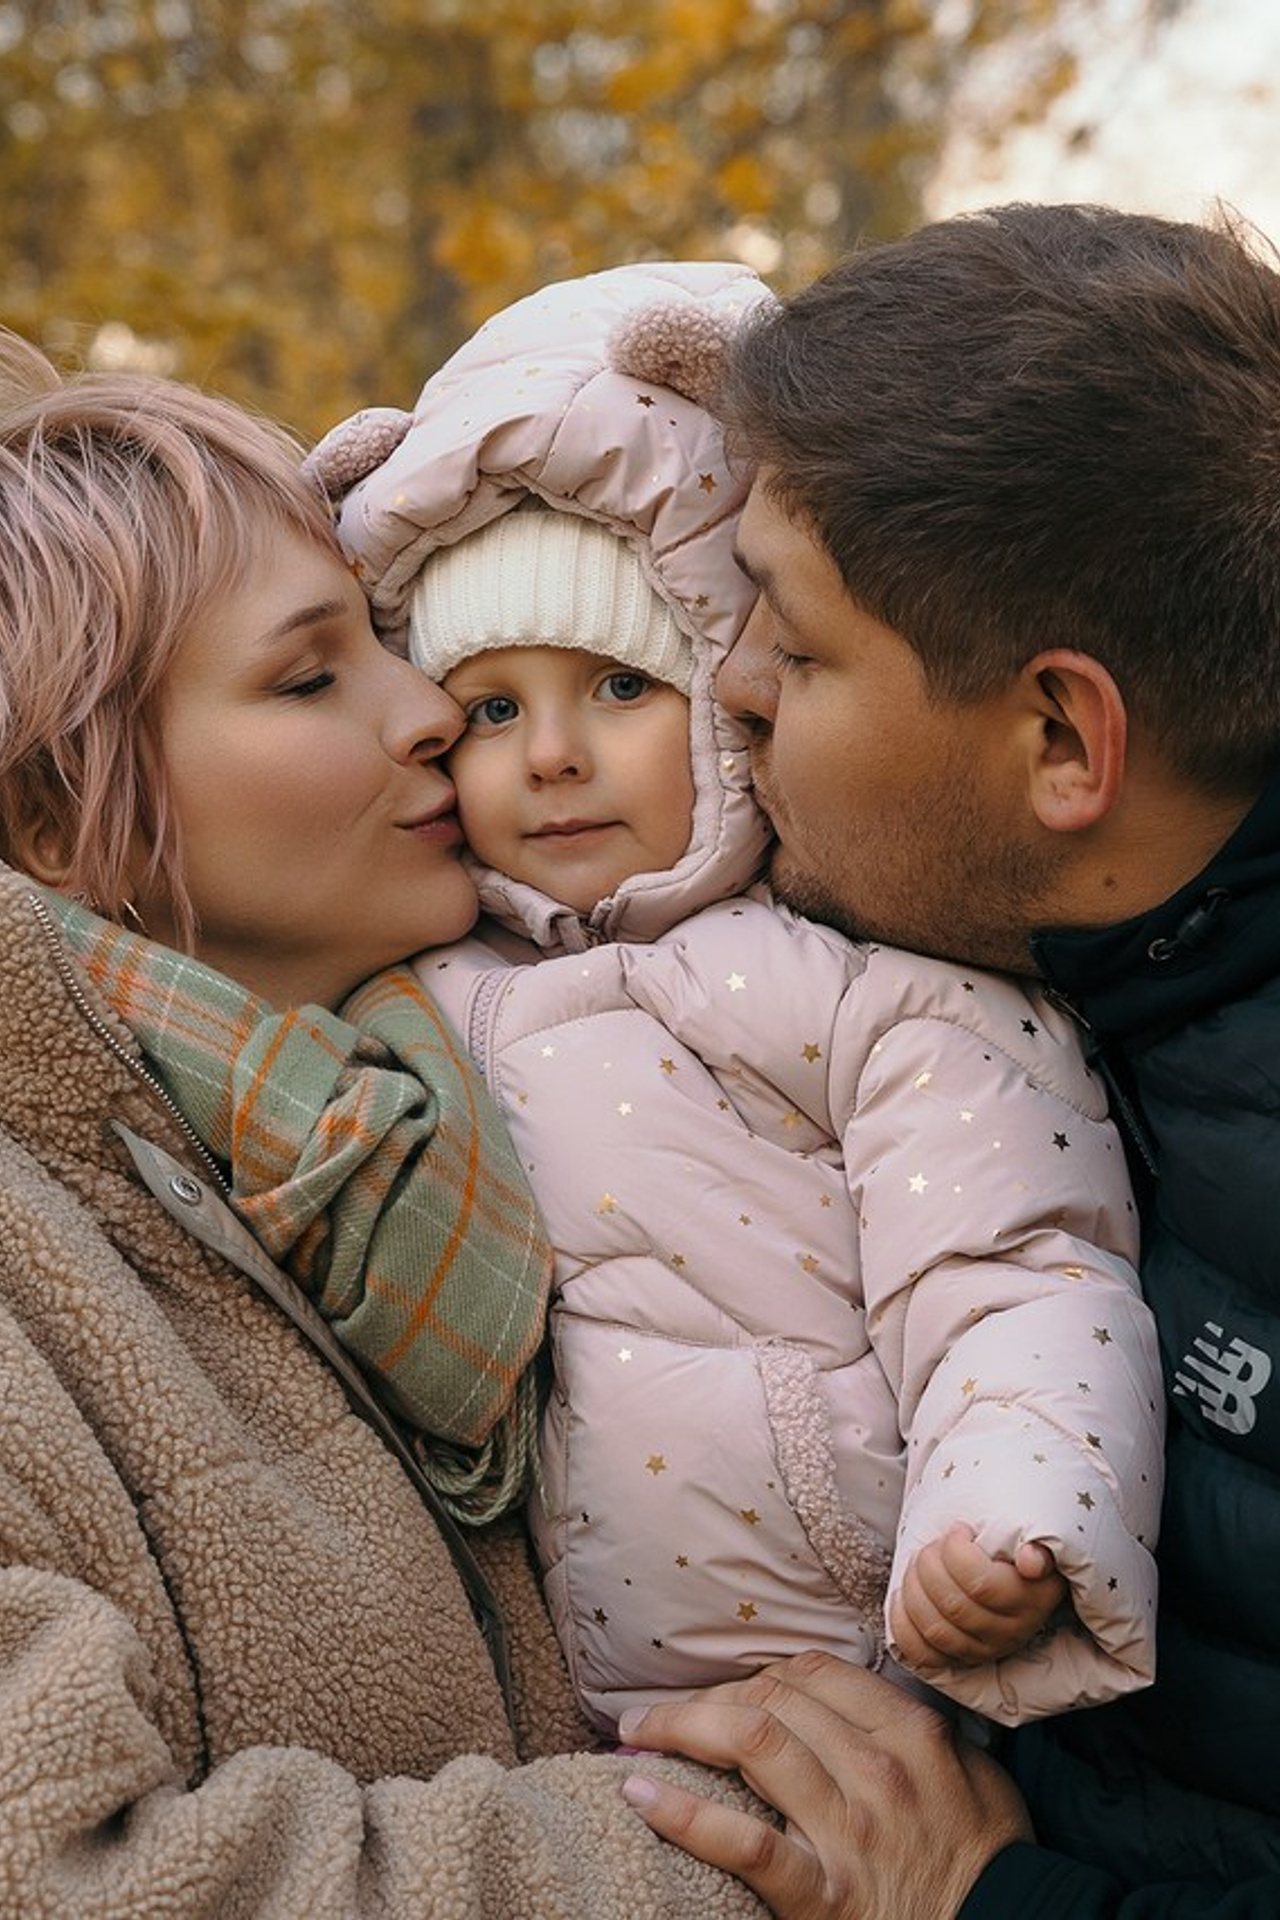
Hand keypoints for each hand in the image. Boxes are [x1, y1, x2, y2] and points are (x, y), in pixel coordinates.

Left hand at [618, 1651, 1031, 1917]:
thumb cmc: (988, 1862)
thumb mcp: (976, 1774)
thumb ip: (920, 1728)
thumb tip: (862, 1698)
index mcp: (911, 1735)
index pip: (812, 1674)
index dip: (758, 1674)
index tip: (731, 1690)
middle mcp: (876, 1771)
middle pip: (772, 1701)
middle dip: (709, 1698)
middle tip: (666, 1710)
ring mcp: (847, 1832)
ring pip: (751, 1746)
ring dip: (681, 1728)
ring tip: (637, 1728)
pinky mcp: (822, 1896)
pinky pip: (743, 1843)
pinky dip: (684, 1815)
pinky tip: (640, 1793)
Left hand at [891, 1526, 1066, 1671]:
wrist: (1012, 1576)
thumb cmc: (1015, 1552)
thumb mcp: (1033, 1543)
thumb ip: (1037, 1548)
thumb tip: (1030, 1562)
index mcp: (1031, 1600)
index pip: (982, 1584)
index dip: (956, 1552)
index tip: (958, 1531)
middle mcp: (1010, 1632)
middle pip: (953, 1607)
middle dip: (930, 1566)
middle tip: (932, 1546)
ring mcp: (984, 1649)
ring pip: (936, 1630)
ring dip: (913, 1590)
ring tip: (917, 1565)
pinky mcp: (959, 1658)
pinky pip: (922, 1653)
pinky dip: (902, 1623)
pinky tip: (901, 1596)